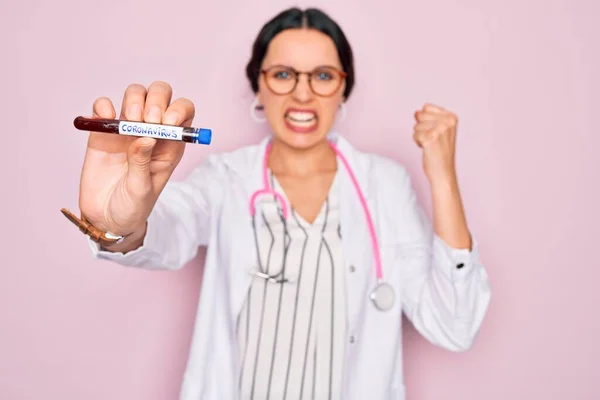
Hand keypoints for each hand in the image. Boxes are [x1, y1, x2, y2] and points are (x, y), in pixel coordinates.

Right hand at [78, 81, 194, 236]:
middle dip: (156, 101)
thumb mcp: (141, 190)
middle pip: (160, 95)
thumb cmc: (132, 207)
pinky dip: (103, 106)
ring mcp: (127, 128)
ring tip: (127, 125)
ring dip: (134, 100)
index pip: (184, 112)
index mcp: (171, 145)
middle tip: (146, 121)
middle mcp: (151, 131)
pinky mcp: (103, 131)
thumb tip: (147, 137)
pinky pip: (103, 106)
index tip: (166, 124)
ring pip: (135, 93)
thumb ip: (142, 163)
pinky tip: (105, 120)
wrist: (105, 218)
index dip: (178, 110)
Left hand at [413, 103, 458, 182]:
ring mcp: (440, 130)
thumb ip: (428, 117)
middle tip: (433, 140)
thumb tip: (416, 112)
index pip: (426, 107)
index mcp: (452, 117)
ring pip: (416, 126)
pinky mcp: (431, 138)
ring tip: (431, 145)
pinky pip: (415, 134)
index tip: (436, 132)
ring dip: (420, 136)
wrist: (443, 171)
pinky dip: (418, 142)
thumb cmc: (440, 152)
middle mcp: (448, 122)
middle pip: (420, 116)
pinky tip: (427, 148)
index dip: (426, 121)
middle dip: (422, 128)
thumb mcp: (438, 129)